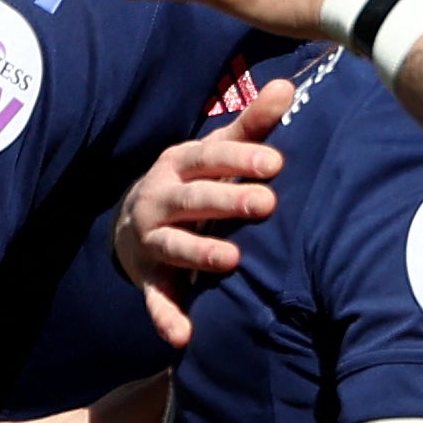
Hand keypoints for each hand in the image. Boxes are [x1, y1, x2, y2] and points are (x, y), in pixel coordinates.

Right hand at [111, 80, 295, 346]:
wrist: (135, 219)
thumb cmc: (195, 180)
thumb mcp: (217, 150)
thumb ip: (252, 124)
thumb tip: (286, 86)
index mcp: (179, 164)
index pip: (209, 157)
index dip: (240, 158)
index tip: (276, 162)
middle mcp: (160, 198)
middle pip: (193, 200)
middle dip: (227, 201)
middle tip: (267, 204)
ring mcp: (152, 239)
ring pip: (174, 245)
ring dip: (200, 254)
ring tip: (232, 261)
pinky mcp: (150, 277)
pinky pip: (157, 298)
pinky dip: (166, 317)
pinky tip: (183, 336)